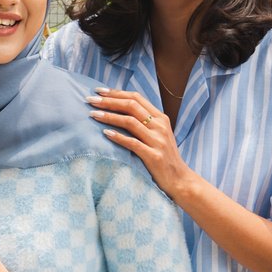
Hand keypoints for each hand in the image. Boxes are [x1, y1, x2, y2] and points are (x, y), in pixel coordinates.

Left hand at [87, 87, 191, 201]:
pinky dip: (118, 137)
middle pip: (131, 106)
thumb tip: (119, 110)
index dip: (116, 93)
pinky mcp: (154, 156)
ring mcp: (158, 141)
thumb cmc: (164, 157)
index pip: (136, 98)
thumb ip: (144, 122)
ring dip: (109, 116)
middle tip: (90, 99)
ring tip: (92, 114)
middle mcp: (160, 126)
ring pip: (130, 122)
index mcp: (161, 118)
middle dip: (108, 101)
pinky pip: (133, 143)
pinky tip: (105, 133)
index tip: (99, 90)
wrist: (181, 180)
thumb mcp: (158, 135)